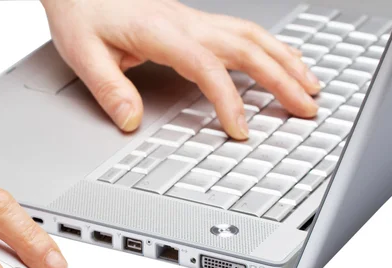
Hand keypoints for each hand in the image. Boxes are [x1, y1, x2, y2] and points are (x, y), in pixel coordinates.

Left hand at [42, 0, 320, 138]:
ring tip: (311, 85)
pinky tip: (282, 59)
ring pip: (252, 35)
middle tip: (307, 108)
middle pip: (246, 47)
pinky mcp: (193, 22)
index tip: (240, 130)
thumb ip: (110, 89)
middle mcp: (185, 23)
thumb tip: (132, 121)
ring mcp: (193, 20)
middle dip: (282, 79)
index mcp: (160, 32)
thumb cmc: (81, 13)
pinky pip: (242, 31)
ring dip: (285, 60)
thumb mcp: (85, 54)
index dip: (229, 100)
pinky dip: (270, 47)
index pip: (207, 67)